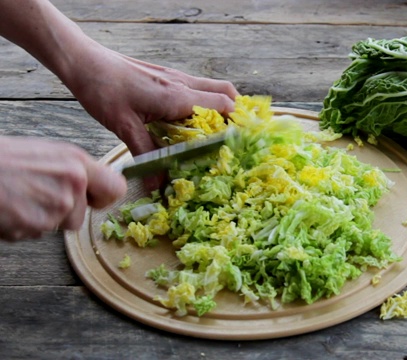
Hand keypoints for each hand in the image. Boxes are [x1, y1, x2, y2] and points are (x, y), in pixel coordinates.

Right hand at [0, 136, 126, 240]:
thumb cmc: (3, 159)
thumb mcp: (47, 154)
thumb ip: (73, 170)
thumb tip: (91, 185)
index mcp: (77, 163)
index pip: (116, 189)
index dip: (103, 197)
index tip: (93, 198)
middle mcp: (72, 185)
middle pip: (80, 215)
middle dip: (62, 211)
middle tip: (36, 193)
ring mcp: (55, 208)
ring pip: (57, 225)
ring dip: (40, 218)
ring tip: (19, 197)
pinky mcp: (35, 226)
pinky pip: (35, 234)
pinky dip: (22, 226)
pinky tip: (10, 207)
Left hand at [64, 44, 239, 157]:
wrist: (85, 62)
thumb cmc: (103, 90)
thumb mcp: (124, 127)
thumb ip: (146, 155)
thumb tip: (159, 185)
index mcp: (177, 96)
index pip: (223, 106)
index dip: (237, 124)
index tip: (242, 142)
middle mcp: (182, 83)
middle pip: (227, 92)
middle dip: (238, 112)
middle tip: (235, 136)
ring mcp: (176, 77)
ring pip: (214, 87)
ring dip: (223, 105)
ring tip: (219, 130)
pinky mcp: (167, 76)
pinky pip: (198, 87)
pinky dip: (206, 101)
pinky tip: (192, 119)